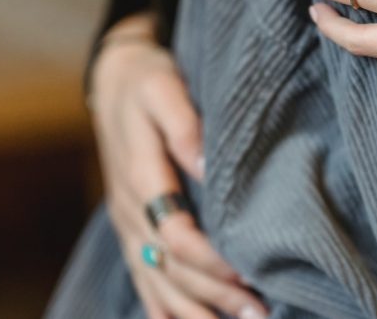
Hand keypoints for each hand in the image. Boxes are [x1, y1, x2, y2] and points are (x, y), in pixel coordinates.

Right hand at [88, 13, 267, 318]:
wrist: (114, 81)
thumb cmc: (147, 81)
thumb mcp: (163, 86)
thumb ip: (183, 125)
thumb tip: (206, 164)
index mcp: (140, 177)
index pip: (175, 234)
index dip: (210, 260)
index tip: (249, 273)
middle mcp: (131, 211)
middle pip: (170, 268)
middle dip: (214, 296)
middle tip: (262, 314)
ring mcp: (129, 226)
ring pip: (156, 283)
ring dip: (194, 312)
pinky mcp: (133, 231)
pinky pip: (144, 280)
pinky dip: (165, 310)